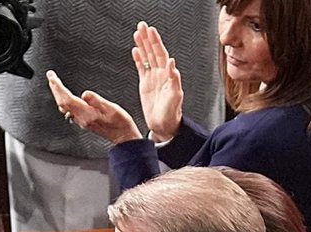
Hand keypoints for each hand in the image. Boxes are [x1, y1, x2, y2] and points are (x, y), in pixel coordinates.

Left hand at [45, 70, 141, 144]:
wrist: (123, 137)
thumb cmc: (120, 123)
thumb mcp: (111, 108)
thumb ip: (97, 101)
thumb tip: (85, 94)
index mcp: (87, 113)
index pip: (66, 99)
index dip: (58, 87)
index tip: (52, 77)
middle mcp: (81, 118)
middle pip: (62, 103)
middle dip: (55, 89)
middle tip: (51, 77)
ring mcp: (81, 121)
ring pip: (64, 107)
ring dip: (58, 95)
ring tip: (55, 84)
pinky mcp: (84, 121)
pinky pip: (69, 110)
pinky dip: (64, 101)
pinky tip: (66, 97)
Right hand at [132, 22, 184, 141]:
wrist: (164, 125)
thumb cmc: (172, 113)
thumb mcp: (175, 96)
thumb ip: (174, 79)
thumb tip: (172, 62)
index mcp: (167, 75)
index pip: (160, 53)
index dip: (155, 42)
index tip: (150, 31)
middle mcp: (160, 74)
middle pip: (153, 52)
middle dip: (147, 38)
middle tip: (141, 26)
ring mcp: (153, 78)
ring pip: (147, 57)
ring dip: (142, 45)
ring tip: (137, 33)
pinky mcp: (146, 85)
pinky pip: (142, 68)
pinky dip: (138, 58)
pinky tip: (135, 50)